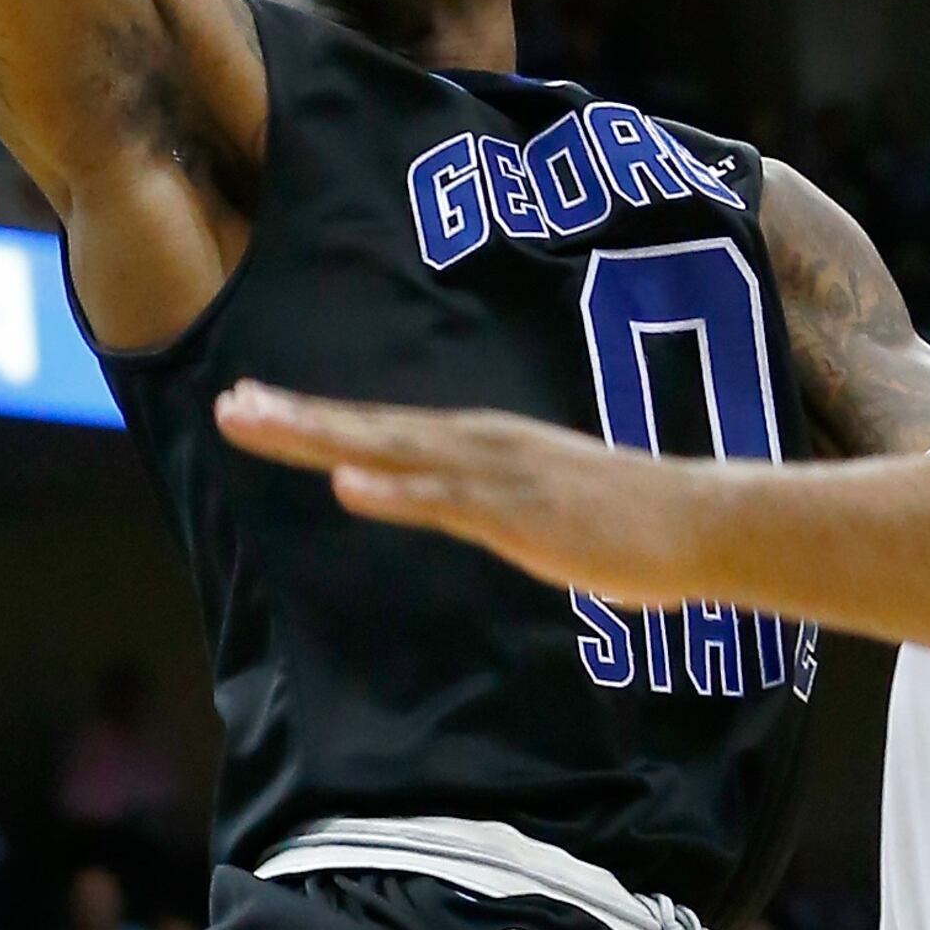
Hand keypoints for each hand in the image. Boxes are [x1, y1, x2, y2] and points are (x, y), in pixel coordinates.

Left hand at [215, 378, 736, 605]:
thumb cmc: (626, 522)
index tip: (254, 405)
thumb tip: (453, 508)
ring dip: (321, 437)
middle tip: (228, 406)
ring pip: (392, 452)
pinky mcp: (520, 512)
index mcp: (481, 446)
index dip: (316, 419)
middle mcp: (479, 446)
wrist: (700, 523)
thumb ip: (489, 501)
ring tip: (258, 423)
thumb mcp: (538, 505)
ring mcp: (497, 475)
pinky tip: (344, 486)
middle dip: (296, 418)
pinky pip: (446, 501)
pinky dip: (394, 492)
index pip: (382, 431)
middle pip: (370, 430)